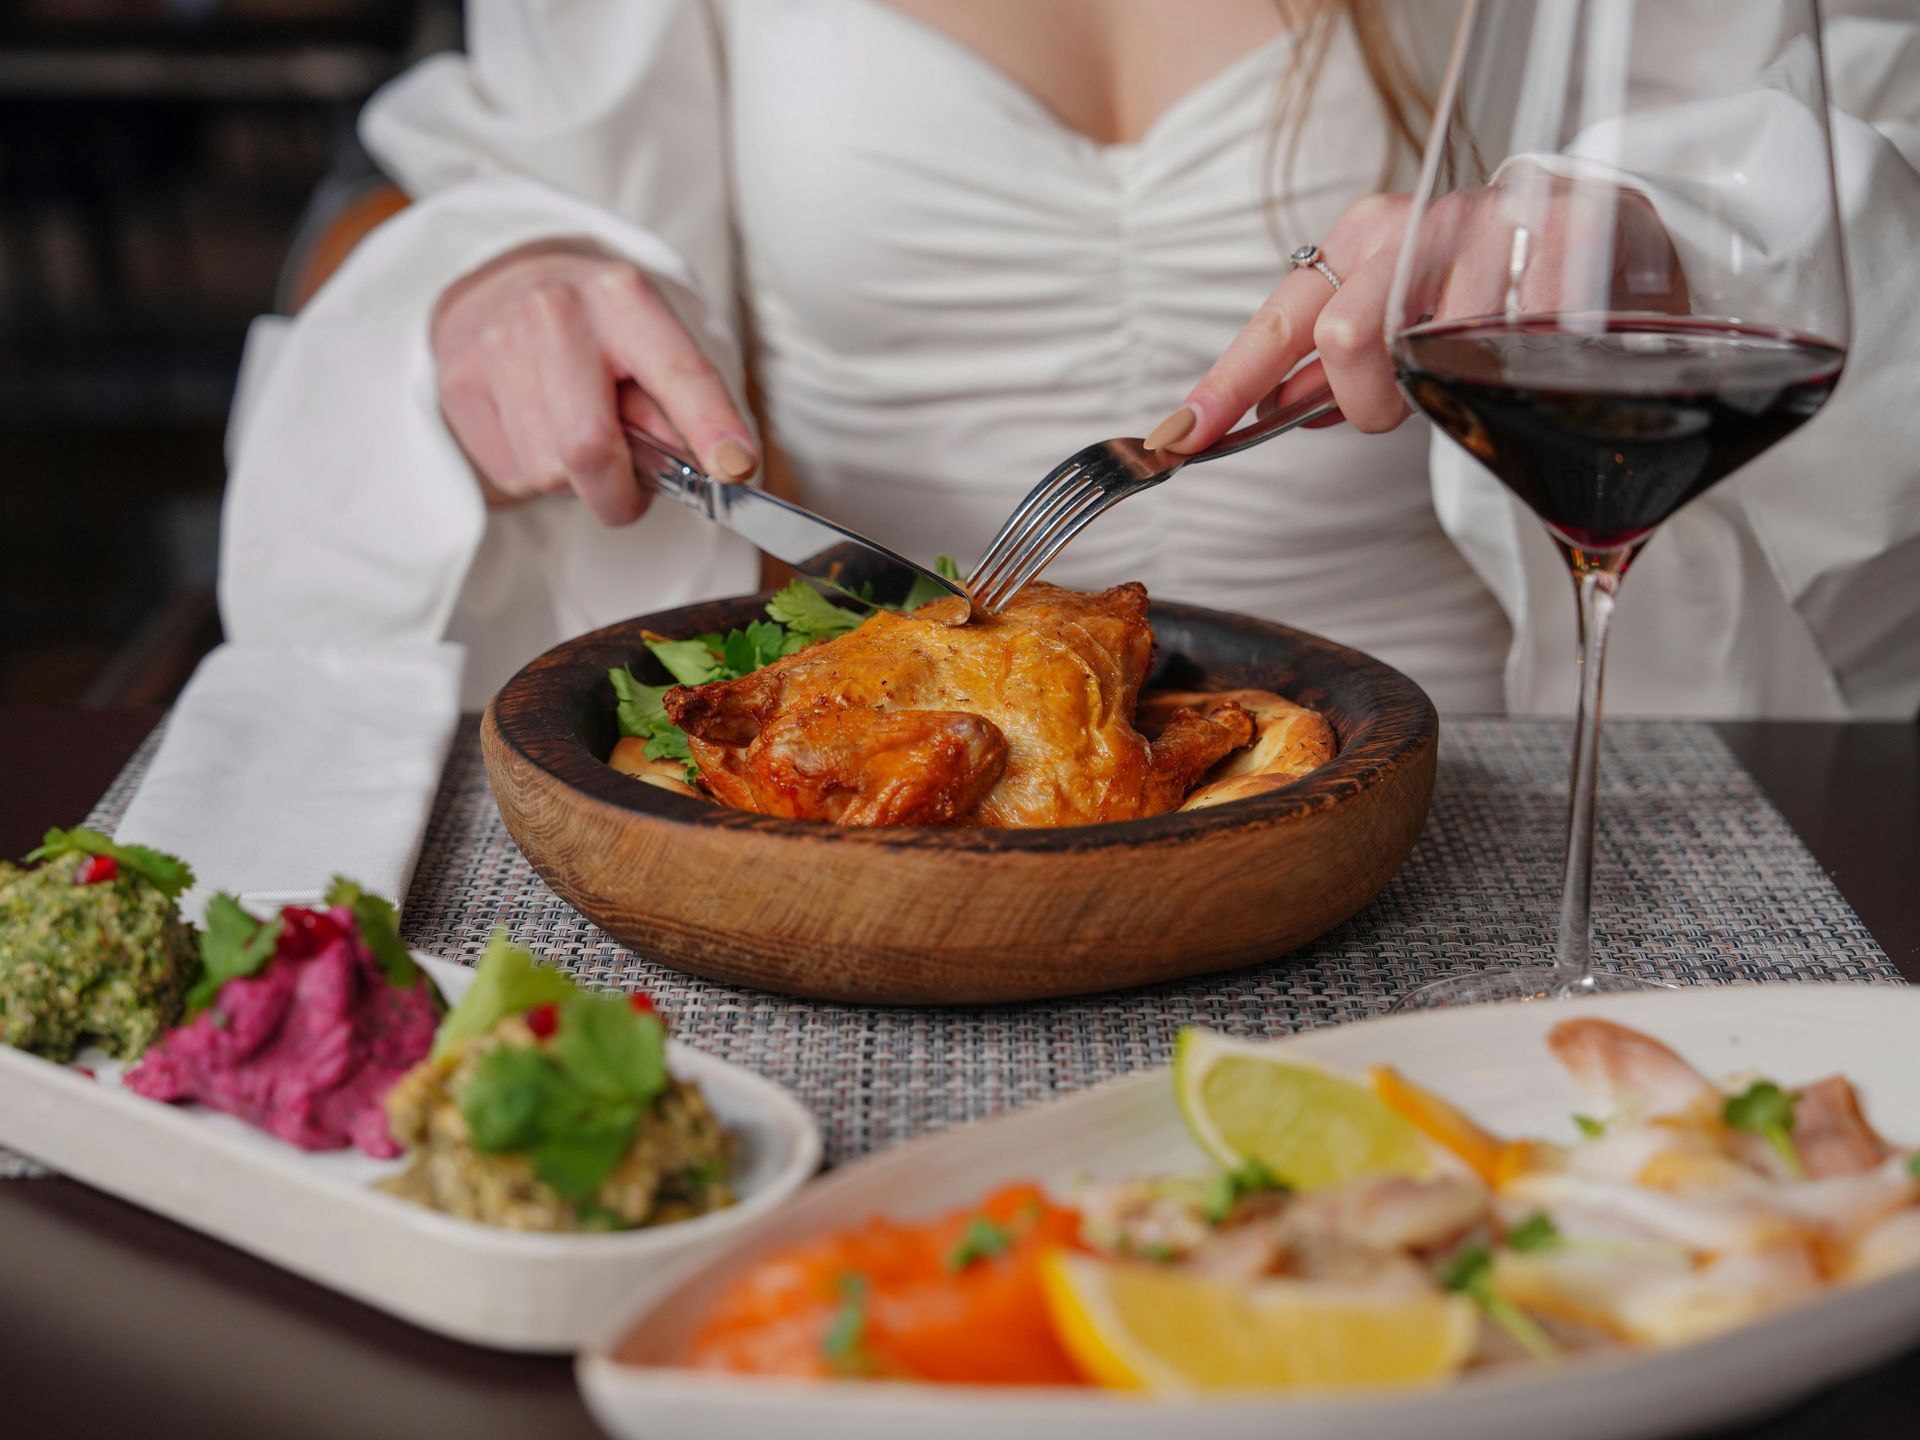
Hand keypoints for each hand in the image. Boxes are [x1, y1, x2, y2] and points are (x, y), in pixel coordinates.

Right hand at [431, 241, 756, 523]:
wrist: (498, 284)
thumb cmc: (595, 333)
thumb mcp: (648, 344)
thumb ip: (680, 405)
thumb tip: (709, 470)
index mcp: (622, 298)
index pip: (676, 371)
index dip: (710, 426)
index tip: (736, 470)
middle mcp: (555, 312)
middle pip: (590, 447)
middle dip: (619, 496)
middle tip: (630, 495)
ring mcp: (496, 347)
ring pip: (548, 473)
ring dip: (574, 483)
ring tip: (574, 437)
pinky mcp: (458, 386)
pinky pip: (511, 476)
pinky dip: (535, 475)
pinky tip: (536, 433)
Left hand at [1146, 181, 1686, 449]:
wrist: (1605, 227)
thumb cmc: (1485, 282)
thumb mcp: (1395, 315)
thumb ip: (1327, 370)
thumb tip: (1256, 415)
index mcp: (1362, 239)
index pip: (1281, 321)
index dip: (1228, 384)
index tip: (1180, 436)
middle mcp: (1417, 225)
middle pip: (1346, 335)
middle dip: (1363, 402)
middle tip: (1394, 406)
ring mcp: (1489, 228)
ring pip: (1431, 352)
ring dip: (1445, 386)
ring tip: (1474, 363)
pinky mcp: (1562, 242)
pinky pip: (1513, 344)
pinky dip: (1512, 367)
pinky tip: (1528, 346)